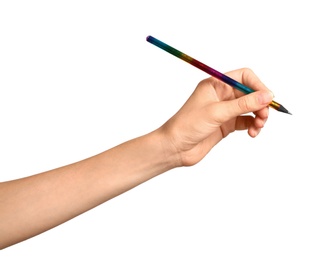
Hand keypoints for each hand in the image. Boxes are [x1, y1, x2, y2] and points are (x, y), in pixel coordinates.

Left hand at [159, 68, 273, 166]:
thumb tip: (267, 95)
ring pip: (250, 108)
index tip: (267, 98)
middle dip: (260, 104)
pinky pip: (246, 121)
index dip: (257, 85)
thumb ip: (243, 105)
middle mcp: (221, 95)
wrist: (175, 148)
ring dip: (258, 116)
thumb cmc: (187, 125)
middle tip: (263, 116)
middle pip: (250, 93)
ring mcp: (224, 110)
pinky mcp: (226, 124)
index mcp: (216, 85)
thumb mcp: (217, 112)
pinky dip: (252, 126)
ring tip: (258, 126)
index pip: (244, 77)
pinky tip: (252, 133)